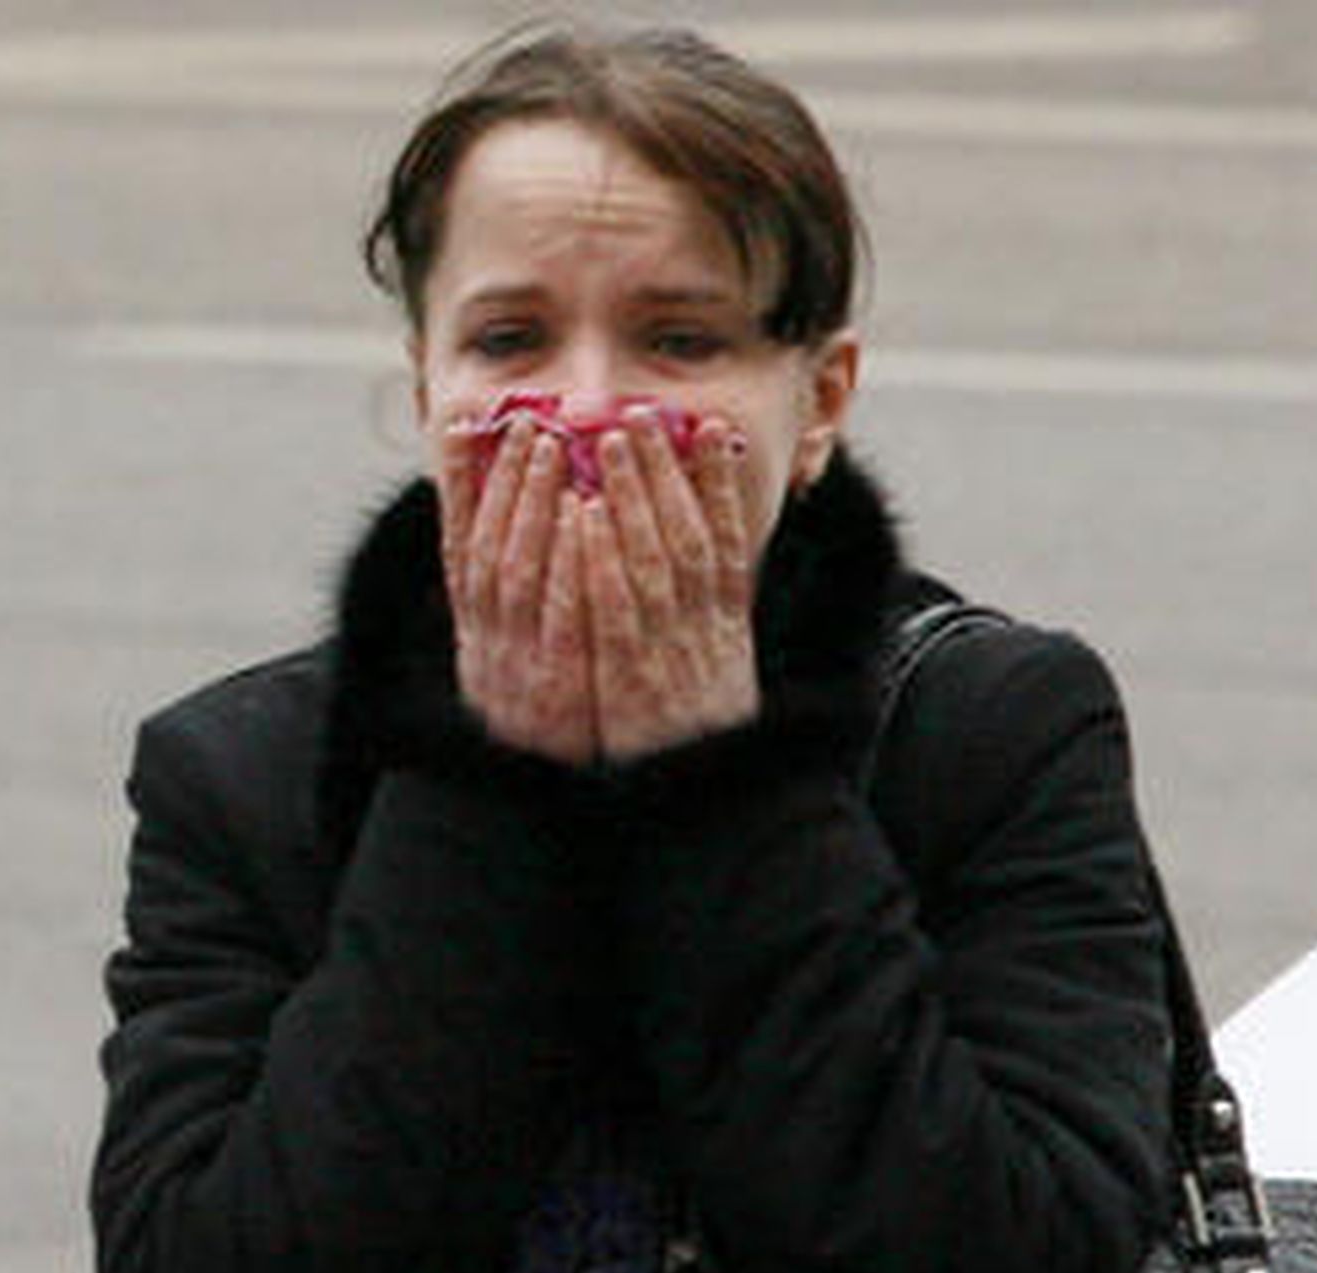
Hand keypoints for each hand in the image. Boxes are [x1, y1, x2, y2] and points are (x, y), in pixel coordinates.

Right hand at [437, 414, 596, 765]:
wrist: (531, 814)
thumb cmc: (528, 733)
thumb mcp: (498, 670)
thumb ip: (494, 611)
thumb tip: (491, 547)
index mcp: (473, 633)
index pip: (460, 544)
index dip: (464, 484)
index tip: (468, 426)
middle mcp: (488, 642)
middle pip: (490, 545)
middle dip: (505, 480)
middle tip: (524, 420)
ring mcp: (519, 663)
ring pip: (519, 568)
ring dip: (532, 503)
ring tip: (549, 445)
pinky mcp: (557, 685)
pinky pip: (563, 613)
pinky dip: (570, 561)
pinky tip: (585, 514)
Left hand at [579, 411, 757, 762]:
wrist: (706, 816)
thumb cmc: (703, 748)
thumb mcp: (726, 680)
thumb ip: (719, 626)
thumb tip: (718, 572)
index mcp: (729, 630)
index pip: (728, 543)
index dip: (719, 486)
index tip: (711, 432)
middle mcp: (704, 634)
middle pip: (687, 536)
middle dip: (667, 471)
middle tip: (647, 412)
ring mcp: (668, 654)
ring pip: (654, 559)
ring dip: (634, 494)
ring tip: (615, 436)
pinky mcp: (631, 681)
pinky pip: (615, 609)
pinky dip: (603, 558)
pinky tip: (587, 513)